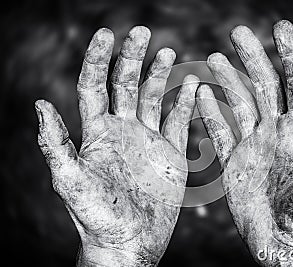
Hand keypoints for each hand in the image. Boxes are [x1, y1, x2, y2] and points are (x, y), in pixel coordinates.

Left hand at [36, 27, 198, 265]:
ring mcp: (147, 139)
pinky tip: (192, 85)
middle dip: (133, 56)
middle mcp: (122, 130)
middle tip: (142, 32)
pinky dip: (185, 102)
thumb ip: (56, 143)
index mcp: (97, 132)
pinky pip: (178, 120)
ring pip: (153, 97)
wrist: (130, 241)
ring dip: (160, 74)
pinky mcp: (169, 152)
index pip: (95, 84)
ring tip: (168, 52)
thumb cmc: (96, 216)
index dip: (99, 58)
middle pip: (126, 83)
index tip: (107, 33)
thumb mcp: (70, 181)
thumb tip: (39, 103)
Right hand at [197, 20, 292, 265]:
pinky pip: (221, 132)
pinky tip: (202, 94)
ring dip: (228, 80)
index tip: (279, 28)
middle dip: (253, 57)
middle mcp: (277, 132)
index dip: (291, 54)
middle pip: (264, 85)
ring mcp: (255, 145)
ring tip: (216, 58)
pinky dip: (211, 113)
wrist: (286, 247)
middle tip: (238, 33)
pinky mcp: (236, 162)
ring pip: (240, 103)